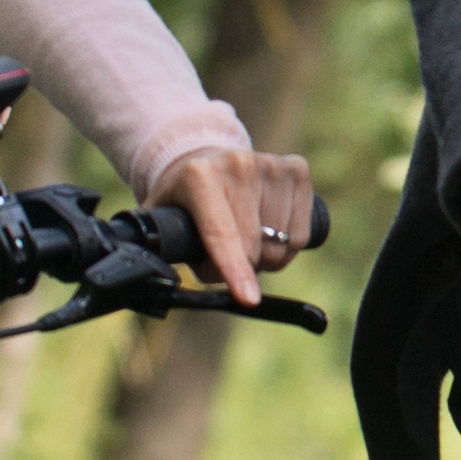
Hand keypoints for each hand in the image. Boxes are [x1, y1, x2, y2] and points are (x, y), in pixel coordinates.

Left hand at [142, 140, 325, 308]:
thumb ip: (162, 248)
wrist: (207, 161)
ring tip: (247, 240)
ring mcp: (271, 165)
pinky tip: (270, 231)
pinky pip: (301, 234)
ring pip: (282, 245)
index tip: (248, 298)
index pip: (221, 233)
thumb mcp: (161, 219)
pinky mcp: (297, 170)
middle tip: (224, 258)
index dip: (235, 269)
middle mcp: (238, 164)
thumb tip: (159, 280)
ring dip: (266, 258)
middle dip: (241, 268)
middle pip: (254, 247)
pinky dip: (287, 247)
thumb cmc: (183, 200)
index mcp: (199, 175)